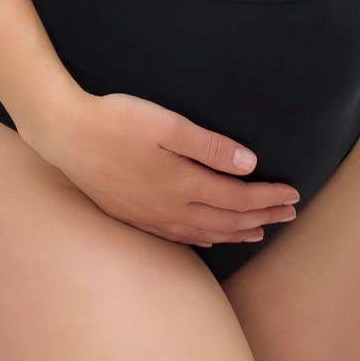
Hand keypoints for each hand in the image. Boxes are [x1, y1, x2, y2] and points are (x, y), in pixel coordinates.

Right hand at [39, 90, 299, 246]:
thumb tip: (249, 165)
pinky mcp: (133, 216)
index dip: (269, 198)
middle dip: (262, 217)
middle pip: (227, 220)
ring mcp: (149, 216)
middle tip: (290, 216)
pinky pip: (178, 237)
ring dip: (236, 231)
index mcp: (182, 185)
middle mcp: (169, 209)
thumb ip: (210, 146)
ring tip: (259, 232)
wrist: (65, 135)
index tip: (294, 195)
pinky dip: (203, 239)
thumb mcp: (168, 125)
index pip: (238, 198)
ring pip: (204, 233)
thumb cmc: (117, 121)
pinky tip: (208, 237)